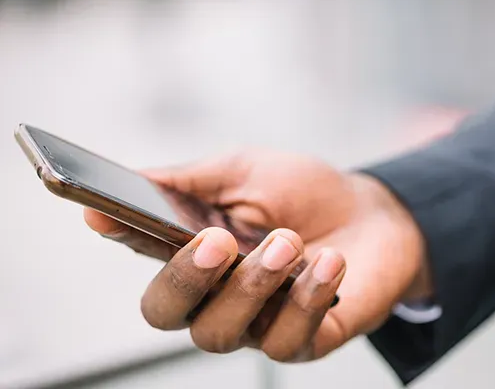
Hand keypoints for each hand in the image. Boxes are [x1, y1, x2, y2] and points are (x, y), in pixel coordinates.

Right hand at [84, 150, 426, 361]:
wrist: (376, 214)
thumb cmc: (305, 192)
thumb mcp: (247, 172)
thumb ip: (193, 181)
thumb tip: (133, 179)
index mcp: (197, 251)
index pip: (144, 252)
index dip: (119, 234)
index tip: (100, 211)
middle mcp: (218, 295)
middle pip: (168, 313)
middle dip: (185, 279)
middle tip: (215, 241)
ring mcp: (257, 323)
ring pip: (222, 333)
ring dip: (253, 284)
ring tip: (287, 242)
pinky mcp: (302, 341)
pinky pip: (286, 339)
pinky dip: (307, 297)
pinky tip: (330, 262)